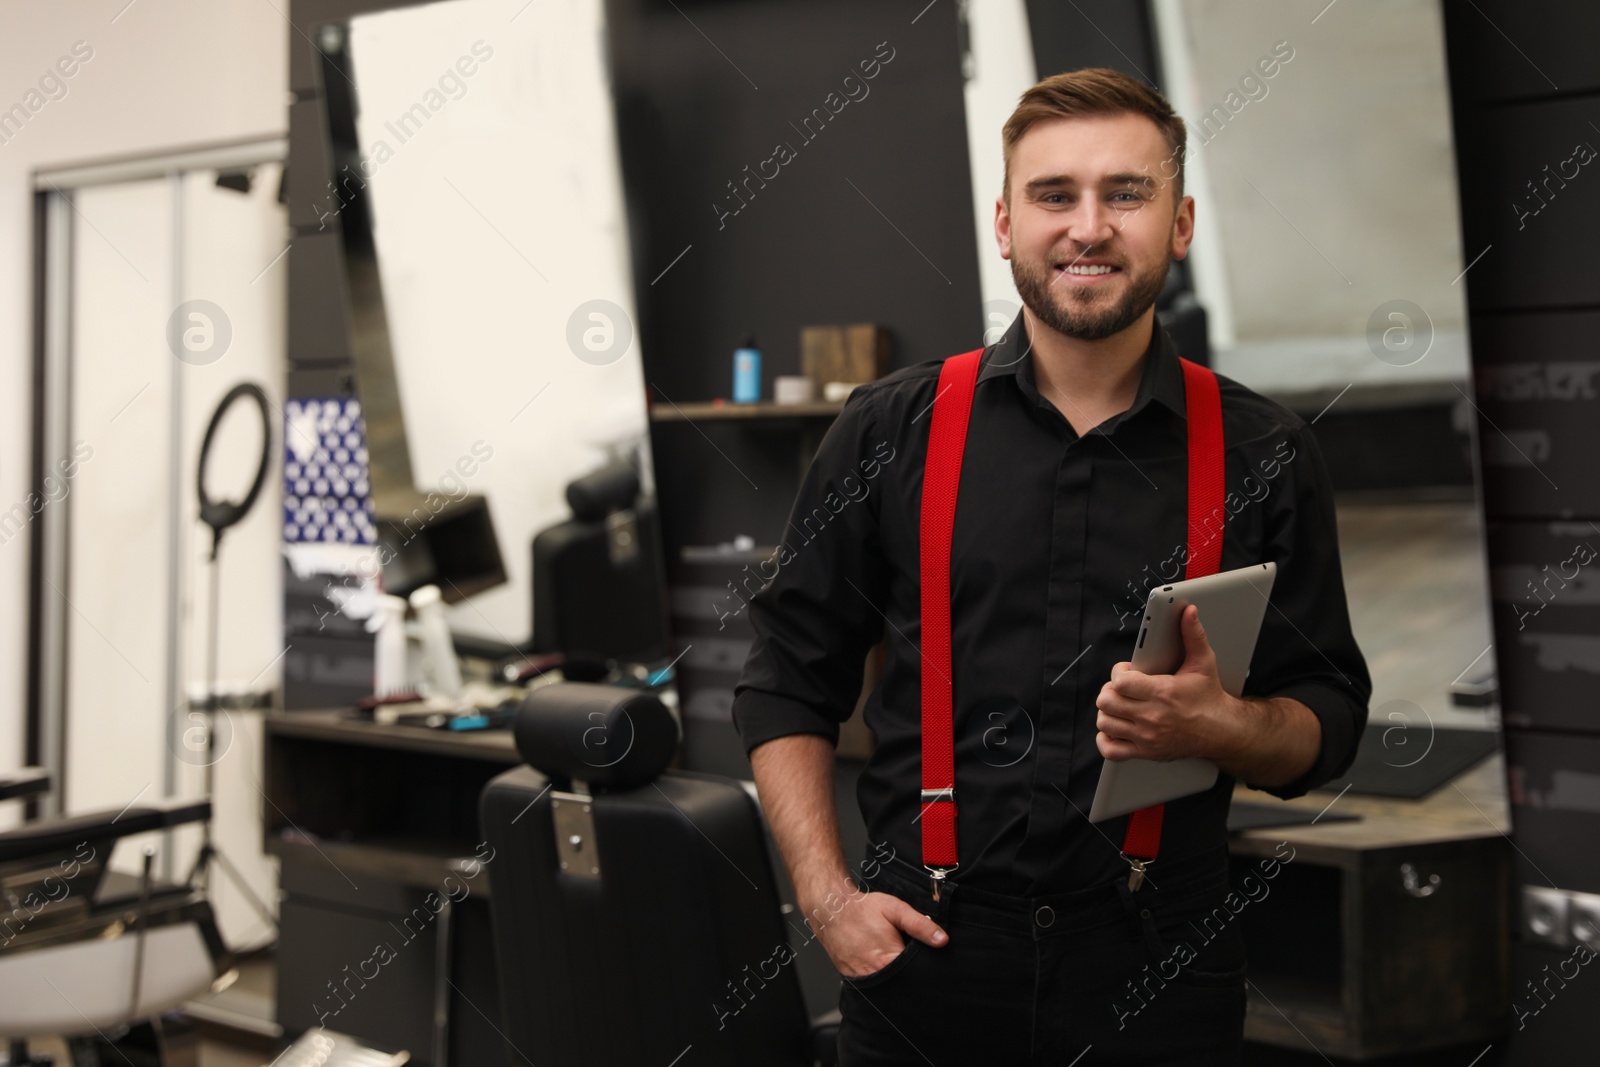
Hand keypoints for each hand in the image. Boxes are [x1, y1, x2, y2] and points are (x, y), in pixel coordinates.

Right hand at [806, 889, 947, 978]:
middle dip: (910, 975)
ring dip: (895, 978)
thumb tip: (943, 940)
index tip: (927, 962)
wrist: (831, 910)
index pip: (916, 976)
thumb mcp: (896, 910)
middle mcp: (875, 975)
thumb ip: (920, 925)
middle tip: (908, 957)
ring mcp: (861, 981)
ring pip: (887, 988)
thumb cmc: (863, 909)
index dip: (924, 970)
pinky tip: (879, 964)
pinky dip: (880, 978)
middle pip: (902, 985)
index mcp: (889, 960)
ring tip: (892, 959)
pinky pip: (872, 987)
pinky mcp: (852, 981)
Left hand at [1095, 603, 1240, 761]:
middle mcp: (1152, 717)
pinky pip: (1110, 751)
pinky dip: (1106, 739)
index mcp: (1162, 693)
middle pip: (1107, 701)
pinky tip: (1116, 728)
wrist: (1222, 731)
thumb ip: (1193, 635)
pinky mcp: (1146, 753)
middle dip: (1109, 691)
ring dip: (1107, 712)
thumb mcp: (1203, 663)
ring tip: (1119, 706)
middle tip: (1121, 689)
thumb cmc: (1209, 697)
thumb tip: (1189, 611)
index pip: (1120, 682)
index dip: (1118, 673)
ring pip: (1105, 723)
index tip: (1126, 672)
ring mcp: (1147, 737)